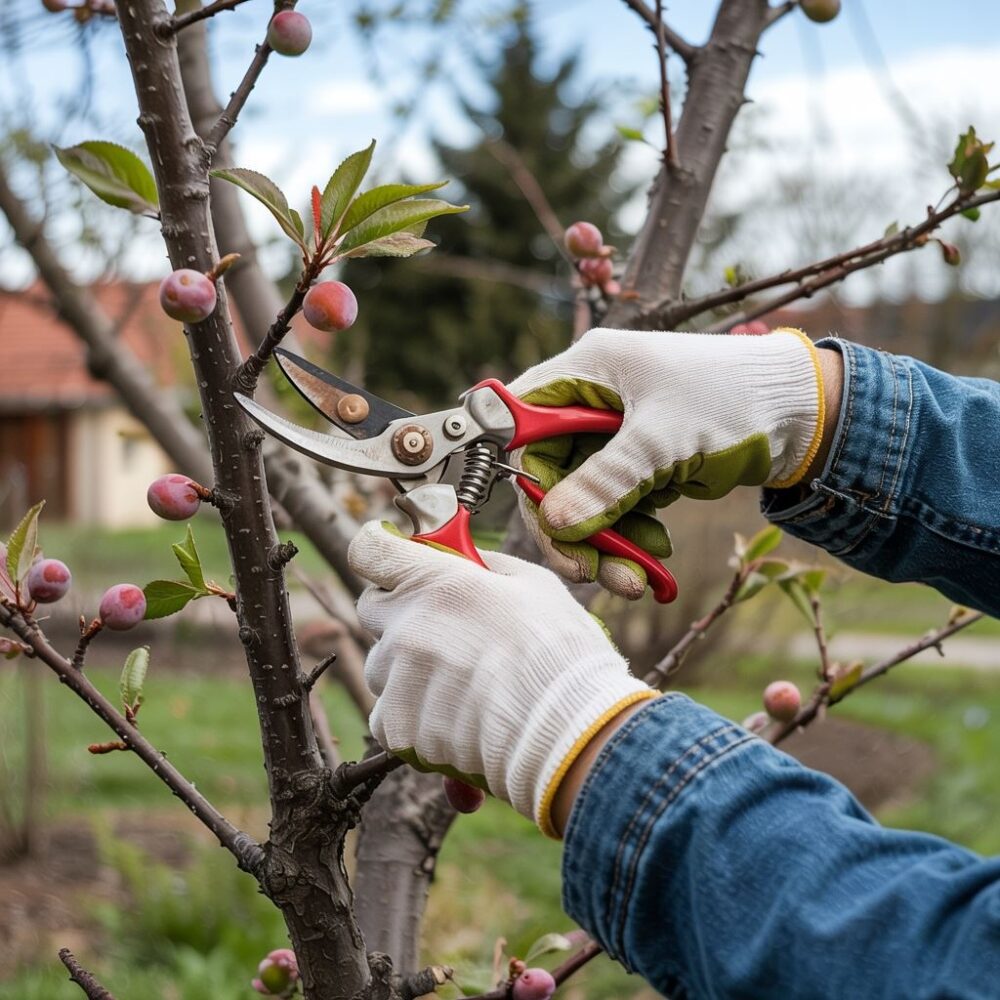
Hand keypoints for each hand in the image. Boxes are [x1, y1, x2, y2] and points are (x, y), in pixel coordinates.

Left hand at [347, 521, 656, 836]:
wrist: (570, 730)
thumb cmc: (561, 651)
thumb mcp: (534, 584)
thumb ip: (485, 565)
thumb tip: (461, 559)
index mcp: (436, 582)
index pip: (369, 550)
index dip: (377, 549)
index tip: (390, 556)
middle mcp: (406, 627)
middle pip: (372, 610)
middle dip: (399, 613)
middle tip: (442, 628)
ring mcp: (397, 680)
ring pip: (383, 667)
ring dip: (409, 671)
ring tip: (462, 687)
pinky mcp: (398, 727)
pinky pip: (390, 716)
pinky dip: (414, 719)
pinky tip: (456, 721)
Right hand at [507, 327, 825, 597]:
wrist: (804, 412)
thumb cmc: (733, 399)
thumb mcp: (664, 441)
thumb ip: (606, 481)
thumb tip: (553, 523)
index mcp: (588, 371)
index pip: (523, 424)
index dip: (525, 474)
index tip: (546, 523)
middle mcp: (594, 400)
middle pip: (552, 472)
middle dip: (571, 526)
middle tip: (589, 571)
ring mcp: (617, 433)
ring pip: (585, 497)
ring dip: (604, 542)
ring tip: (634, 580)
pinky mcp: (642, 461)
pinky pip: (617, 506)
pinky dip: (630, 536)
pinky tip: (654, 556)